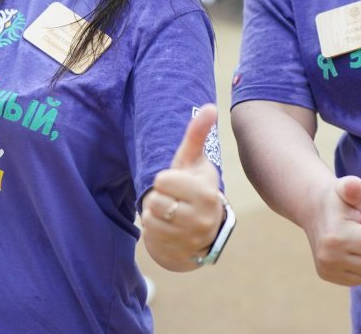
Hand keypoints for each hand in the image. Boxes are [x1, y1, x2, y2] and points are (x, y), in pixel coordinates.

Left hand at [141, 104, 224, 269]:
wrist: (203, 229)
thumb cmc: (194, 187)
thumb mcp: (194, 161)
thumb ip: (197, 135)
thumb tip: (210, 106)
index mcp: (207, 193)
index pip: (162, 180)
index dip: (165, 179)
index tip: (176, 183)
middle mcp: (202, 219)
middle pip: (155, 201)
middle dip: (159, 197)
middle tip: (173, 199)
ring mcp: (190, 240)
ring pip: (150, 219)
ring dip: (154, 214)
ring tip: (171, 213)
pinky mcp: (178, 254)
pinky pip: (150, 236)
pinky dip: (154, 230)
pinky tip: (168, 228)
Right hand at [303, 175, 360, 286]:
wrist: (314, 208)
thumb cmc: (339, 198)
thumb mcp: (349, 188)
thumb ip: (355, 187)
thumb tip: (351, 187)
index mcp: (337, 237)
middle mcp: (329, 258)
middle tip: (357, 230)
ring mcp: (327, 269)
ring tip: (354, 239)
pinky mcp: (328, 276)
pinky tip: (349, 250)